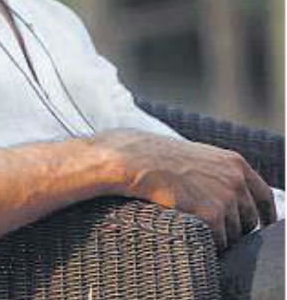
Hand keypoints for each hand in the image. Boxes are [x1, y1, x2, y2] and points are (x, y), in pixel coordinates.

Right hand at [98, 130, 275, 250]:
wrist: (136, 159)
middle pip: (249, 220)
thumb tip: (234, 197)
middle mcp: (236, 179)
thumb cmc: (159, 157)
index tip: (258, 227)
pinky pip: (218, 242)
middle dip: (235, 229)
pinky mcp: (211, 214)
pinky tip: (188, 230)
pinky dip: (206, 242)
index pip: (264, 197)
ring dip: (218, 236)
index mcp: (235, 163)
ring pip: (234, 235)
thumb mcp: (199, 157)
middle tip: (211, 228)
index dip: (263, 216)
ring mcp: (226, 197)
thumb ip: (221, 173)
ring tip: (193, 224)